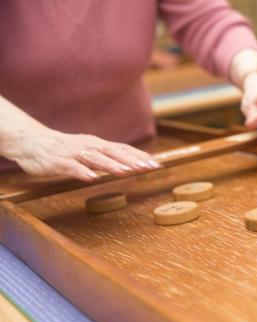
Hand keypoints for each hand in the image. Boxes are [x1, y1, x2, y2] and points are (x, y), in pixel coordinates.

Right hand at [1, 124, 159, 181]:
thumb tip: (131, 165)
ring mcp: (74, 153)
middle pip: (115, 152)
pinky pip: (72, 166)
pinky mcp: (58, 161)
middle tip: (150, 168)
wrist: (31, 142)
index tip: (158, 165)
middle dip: (133, 160)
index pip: (124, 149)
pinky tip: (92, 178)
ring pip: (96, 158)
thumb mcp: (89, 152)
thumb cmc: (64, 149)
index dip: (141, 156)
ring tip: (127, 172)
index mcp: (98, 144)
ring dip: (112, 165)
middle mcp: (90, 145)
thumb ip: (108, 158)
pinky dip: (82, 172)